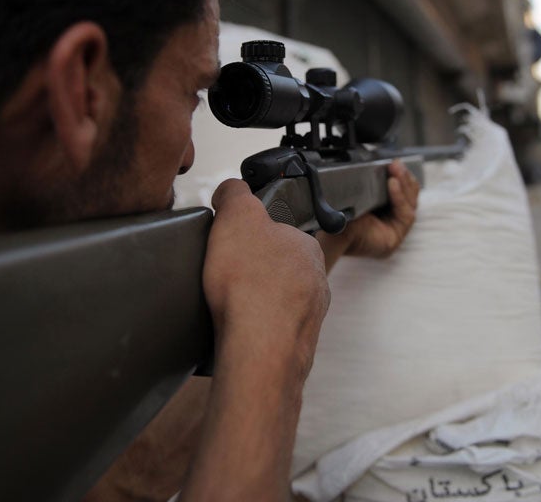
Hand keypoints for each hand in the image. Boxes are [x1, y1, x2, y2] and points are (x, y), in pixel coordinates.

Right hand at [178, 180, 329, 500]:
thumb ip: (236, 194)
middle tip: (224, 275)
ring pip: (276, 304)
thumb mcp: (237, 216)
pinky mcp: (293, 350)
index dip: (252, 235)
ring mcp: (307, 320)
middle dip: (253, 272)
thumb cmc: (253, 286)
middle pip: (279, 270)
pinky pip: (268, 334)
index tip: (233, 243)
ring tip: (225, 305)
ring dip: (253, 304)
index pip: (281, 232)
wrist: (258, 351)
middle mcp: (316, 284)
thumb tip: (233, 189)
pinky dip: (251, 331)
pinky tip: (233, 330)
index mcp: (308, 248)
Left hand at [317, 160, 419, 269]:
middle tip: (396, 163)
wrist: (330, 233)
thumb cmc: (338, 216)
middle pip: (408, 196)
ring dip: (404, 184)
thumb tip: (376, 160)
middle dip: (403, 177)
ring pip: (409, 204)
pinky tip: (392, 184)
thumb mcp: (354, 194)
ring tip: (395, 169)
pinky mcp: (395, 237)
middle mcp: (387, 222)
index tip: (394, 162)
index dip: (399, 176)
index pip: (397, 191)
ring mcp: (393, 230)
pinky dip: (400, 197)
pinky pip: (405, 215)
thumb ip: (366, 180)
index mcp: (378, 210)